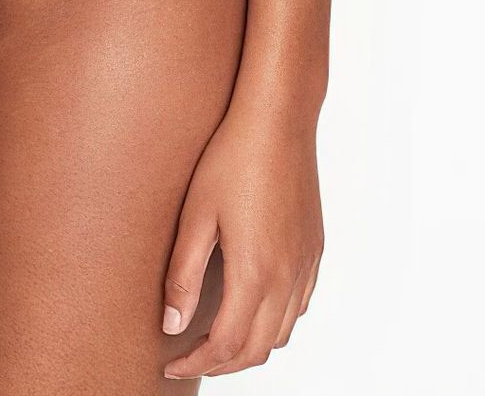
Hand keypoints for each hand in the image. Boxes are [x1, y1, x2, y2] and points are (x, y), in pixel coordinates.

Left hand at [161, 101, 323, 377]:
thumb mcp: (195, 214)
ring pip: (281, 333)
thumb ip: (182, 274)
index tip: (169, 364)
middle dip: (221, 364)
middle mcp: (287, 278)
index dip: (195, 362)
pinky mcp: (314, 249)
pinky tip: (251, 305)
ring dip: (249, 346)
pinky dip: (274, 322)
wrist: (278, 119)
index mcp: (255, 273)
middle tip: (187, 358)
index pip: (226, 346)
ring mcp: (306, 264)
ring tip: (214, 336)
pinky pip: (299, 306)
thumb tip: (172, 324)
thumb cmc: (231, 157)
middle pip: (257, 349)